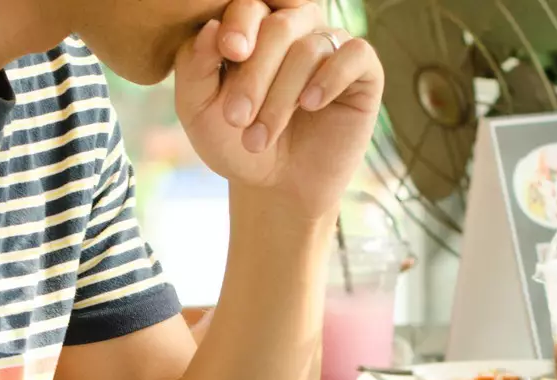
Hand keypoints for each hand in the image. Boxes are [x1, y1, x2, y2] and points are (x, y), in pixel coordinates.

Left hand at [175, 0, 385, 220]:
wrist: (276, 185)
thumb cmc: (235, 142)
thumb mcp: (199, 111)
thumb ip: (194, 67)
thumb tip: (209, 25)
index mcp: (253, 26)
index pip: (249, 6)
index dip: (240, 24)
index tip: (229, 51)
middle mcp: (294, 26)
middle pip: (279, 26)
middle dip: (255, 75)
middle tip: (237, 118)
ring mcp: (329, 44)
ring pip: (309, 49)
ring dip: (280, 98)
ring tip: (259, 138)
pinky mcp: (362, 68)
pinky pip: (354, 54)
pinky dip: (329, 78)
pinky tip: (310, 105)